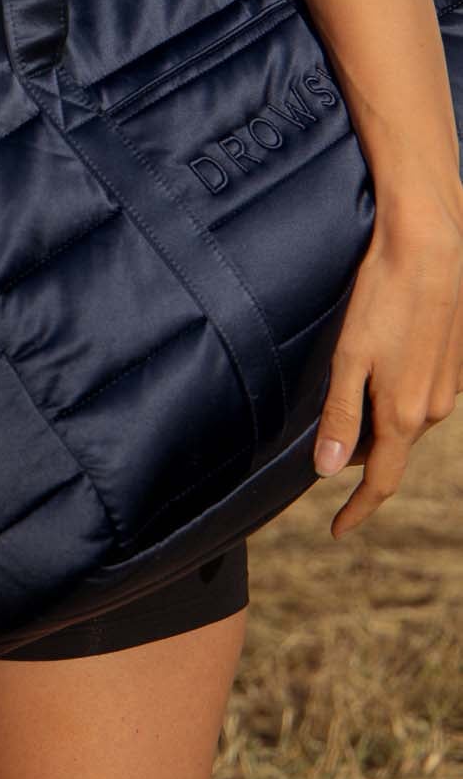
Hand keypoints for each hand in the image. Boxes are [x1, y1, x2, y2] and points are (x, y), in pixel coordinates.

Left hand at [313, 200, 462, 539]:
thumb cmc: (383, 298)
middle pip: (393, 451)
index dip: (357, 510)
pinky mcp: (457, 365)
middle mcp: (434, 410)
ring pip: (409, 423)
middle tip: (327, 448)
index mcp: (404, 415)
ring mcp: (451, 388)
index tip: (336, 528)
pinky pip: (423, 397)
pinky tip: (382, 371)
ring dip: (381, 425)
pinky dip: (399, 399)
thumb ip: (341, 416)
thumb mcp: (349, 358)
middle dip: (362, 457)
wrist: (431, 250)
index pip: (381, 482)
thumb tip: (327, 470)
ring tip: (350, 405)